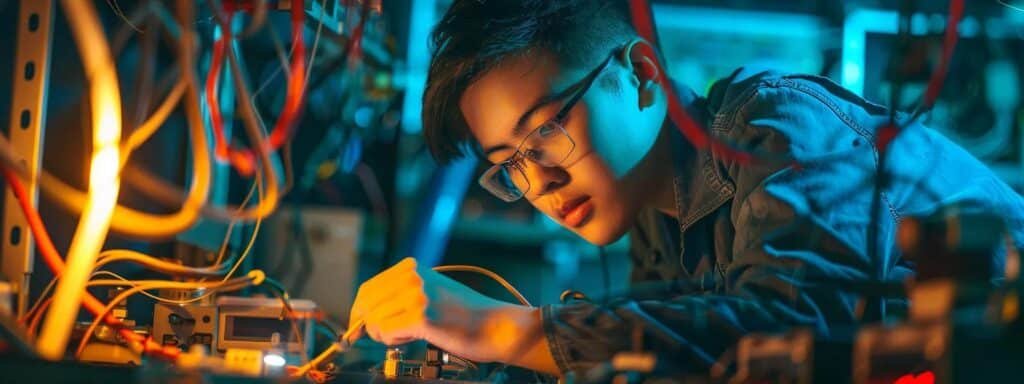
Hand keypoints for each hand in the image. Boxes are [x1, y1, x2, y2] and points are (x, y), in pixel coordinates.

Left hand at [347, 257, 540, 363]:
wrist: (493, 325)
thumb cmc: (463, 314)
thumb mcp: (428, 291)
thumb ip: (398, 296)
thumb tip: (363, 313)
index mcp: (411, 267)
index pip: (368, 288)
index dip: (359, 311)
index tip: (358, 326)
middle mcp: (412, 276)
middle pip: (366, 304)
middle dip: (369, 325)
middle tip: (384, 336)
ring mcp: (416, 295)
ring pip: (374, 321)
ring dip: (385, 335)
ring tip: (409, 334)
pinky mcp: (420, 316)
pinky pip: (386, 332)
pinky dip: (394, 340)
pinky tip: (414, 337)